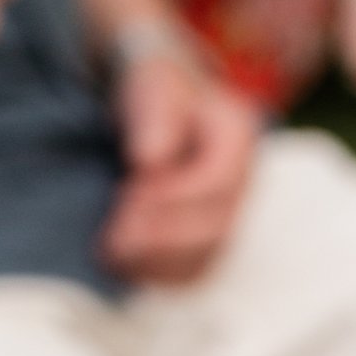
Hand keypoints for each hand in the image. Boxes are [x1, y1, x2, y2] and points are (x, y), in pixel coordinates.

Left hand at [99, 45, 258, 285]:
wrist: (156, 103)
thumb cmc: (154, 88)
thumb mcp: (151, 83)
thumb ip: (155, 115)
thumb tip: (150, 159)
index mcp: (238, 135)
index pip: (217, 180)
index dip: (174, 197)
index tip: (128, 196)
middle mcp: (243, 180)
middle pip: (215, 225)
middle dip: (163, 237)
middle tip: (113, 238)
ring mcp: (228, 213)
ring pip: (205, 255)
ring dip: (157, 261)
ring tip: (112, 252)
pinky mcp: (209, 238)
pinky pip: (192, 270)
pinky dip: (159, 273)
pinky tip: (125, 264)